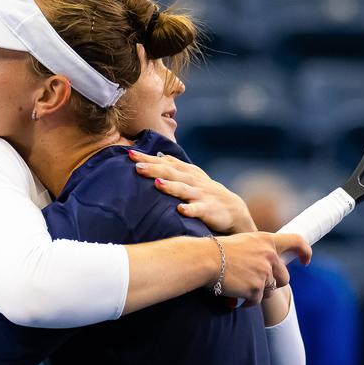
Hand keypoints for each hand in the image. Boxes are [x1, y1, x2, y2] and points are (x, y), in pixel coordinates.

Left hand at [129, 150, 255, 233]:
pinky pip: (199, 210)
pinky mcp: (209, 210)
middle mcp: (193, 181)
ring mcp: (201, 195)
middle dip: (154, 168)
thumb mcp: (193, 177)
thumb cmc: (207, 193)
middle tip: (136, 165)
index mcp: (187, 173)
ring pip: (184, 189)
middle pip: (171, 173)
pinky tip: (181, 210)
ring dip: (171, 186)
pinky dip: (190, 209)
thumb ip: (176, 167)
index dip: (148, 158)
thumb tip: (157, 156)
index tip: (129, 153)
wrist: (234, 211)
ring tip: (157, 183)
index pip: (165, 162)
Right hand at [215, 232, 310, 305]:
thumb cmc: (216, 250)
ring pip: (270, 291)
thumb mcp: (242, 242)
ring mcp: (264, 272)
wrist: (205, 259)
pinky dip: (247, 301)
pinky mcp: (256, 288)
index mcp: (267, 240)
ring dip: (258, 293)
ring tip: (241, 289)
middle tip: (257, 285)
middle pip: (284, 277)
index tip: (306, 260)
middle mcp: (269, 256)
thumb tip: (266, 267)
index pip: (296, 242)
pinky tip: (236, 296)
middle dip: (273, 284)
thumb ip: (258, 251)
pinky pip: (257, 300)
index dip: (304, 252)